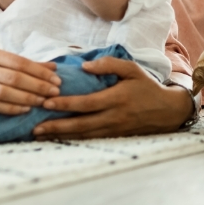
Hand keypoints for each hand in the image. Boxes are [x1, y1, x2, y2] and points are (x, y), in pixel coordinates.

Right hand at [0, 46, 60, 114]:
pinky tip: (26, 109)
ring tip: (43, 101)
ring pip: (4, 92)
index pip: (19, 62)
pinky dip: (12, 108)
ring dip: (27, 98)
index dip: (39, 71)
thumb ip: (23, 64)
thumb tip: (53, 68)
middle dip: (37, 86)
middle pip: (13, 77)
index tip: (56, 79)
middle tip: (54, 92)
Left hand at [31, 57, 194, 139]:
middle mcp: (114, 117)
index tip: (46, 103)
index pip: (86, 103)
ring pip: (84, 135)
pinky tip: (57, 139)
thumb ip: (108, 64)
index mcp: (116, 99)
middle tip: (35, 128)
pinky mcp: (115, 136)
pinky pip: (91, 139)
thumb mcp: (131, 69)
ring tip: (40, 136)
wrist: (168, 110)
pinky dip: (73, 140)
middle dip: (57, 127)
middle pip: (81, 124)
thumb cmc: (146, 86)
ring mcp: (114, 129)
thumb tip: (84, 66)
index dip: (66, 104)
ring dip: (61, 136)